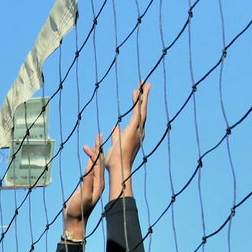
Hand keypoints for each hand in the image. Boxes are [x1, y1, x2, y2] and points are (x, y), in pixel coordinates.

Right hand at [63, 135, 103, 236]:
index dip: (99, 150)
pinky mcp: (87, 187)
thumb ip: (87, 181)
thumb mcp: (83, 195)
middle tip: (99, 136)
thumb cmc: (78, 210)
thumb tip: (90, 166)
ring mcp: (93, 185)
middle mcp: (98, 183)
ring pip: (94, 166)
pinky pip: (89, 171)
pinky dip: (89, 162)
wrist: (75, 222)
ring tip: (94, 144)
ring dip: (94, 154)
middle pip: (99, 162)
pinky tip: (88, 158)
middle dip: (99, 149)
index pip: (99, 163)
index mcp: (98, 183)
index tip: (99, 138)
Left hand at [106, 82, 150, 198]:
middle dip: (144, 97)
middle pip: (142, 110)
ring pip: (142, 108)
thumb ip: (109, 139)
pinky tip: (139, 90)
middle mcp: (139, 131)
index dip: (137, 106)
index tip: (135, 96)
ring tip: (145, 83)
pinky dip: (140, 100)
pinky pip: (139, 110)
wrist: (117, 167)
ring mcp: (138, 129)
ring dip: (144, 95)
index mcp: (133, 134)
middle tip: (146, 86)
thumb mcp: (110, 147)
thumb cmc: (114, 162)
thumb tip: (105, 134)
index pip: (136, 117)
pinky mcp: (135, 127)